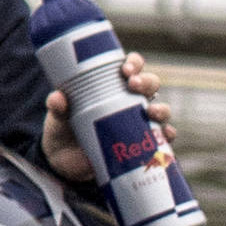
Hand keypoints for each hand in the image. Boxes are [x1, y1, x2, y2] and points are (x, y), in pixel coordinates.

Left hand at [41, 53, 172, 182]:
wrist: (65, 162)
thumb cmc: (63, 129)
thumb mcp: (58, 116)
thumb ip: (57, 107)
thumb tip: (57, 98)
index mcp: (110, 86)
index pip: (129, 68)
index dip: (133, 63)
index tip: (125, 69)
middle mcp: (129, 101)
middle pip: (150, 84)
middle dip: (147, 81)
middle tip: (133, 85)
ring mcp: (138, 122)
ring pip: (161, 110)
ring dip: (161, 109)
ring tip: (151, 112)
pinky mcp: (142, 144)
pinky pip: (162, 138)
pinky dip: (167, 135)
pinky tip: (165, 134)